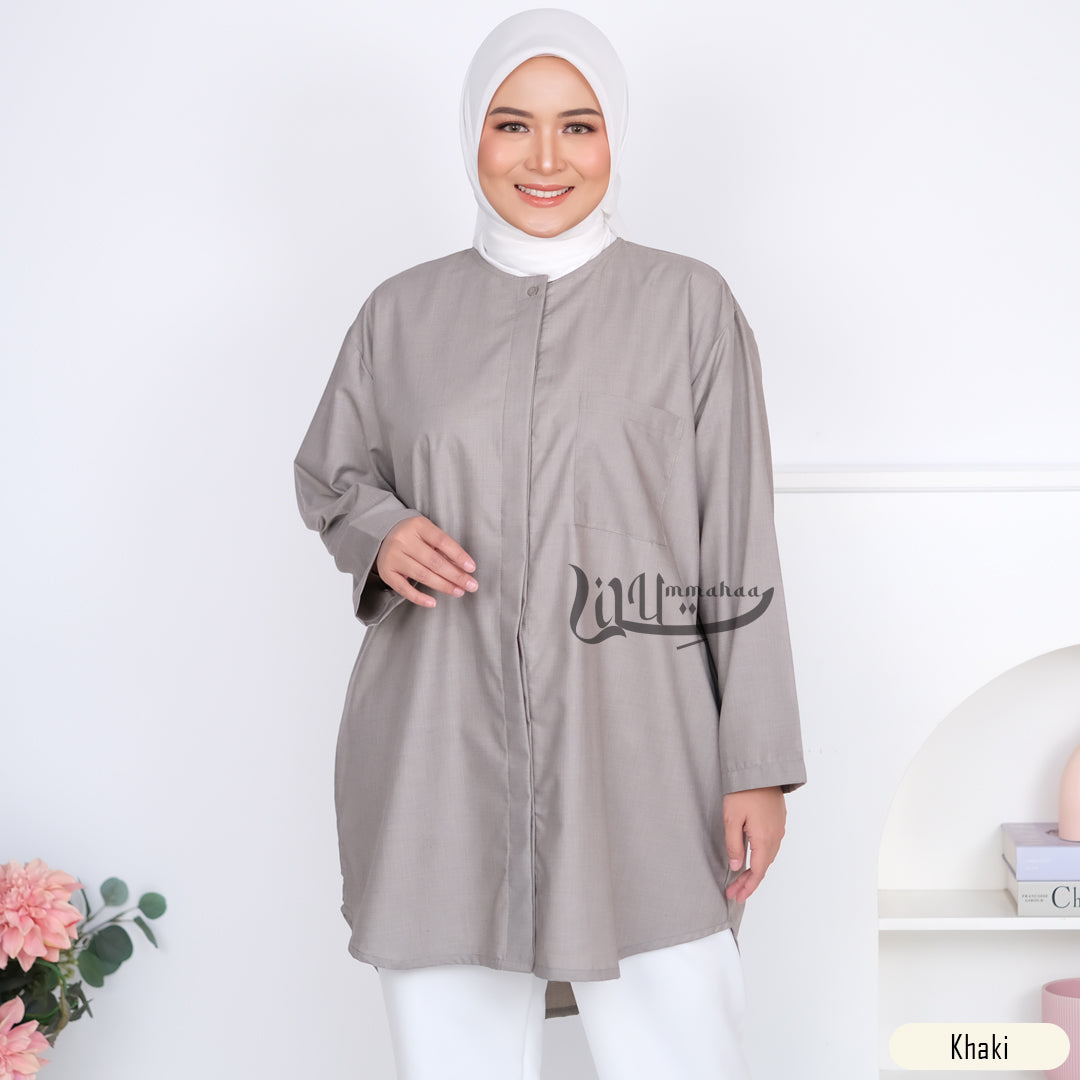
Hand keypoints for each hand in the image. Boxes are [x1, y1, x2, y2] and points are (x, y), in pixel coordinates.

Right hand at [374, 515, 478, 608]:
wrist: (381, 536)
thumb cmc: (412, 536)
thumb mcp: (427, 533)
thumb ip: (442, 547)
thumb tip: (463, 568)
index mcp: (417, 526)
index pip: (442, 541)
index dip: (458, 555)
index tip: (471, 568)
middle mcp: (403, 540)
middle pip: (434, 561)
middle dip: (455, 575)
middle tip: (471, 585)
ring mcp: (393, 556)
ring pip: (422, 574)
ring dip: (443, 586)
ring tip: (458, 591)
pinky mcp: (386, 572)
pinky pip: (404, 588)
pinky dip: (419, 597)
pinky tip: (432, 602)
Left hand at [722, 785, 786, 902]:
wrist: (762, 769)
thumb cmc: (744, 791)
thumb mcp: (732, 818)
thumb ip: (734, 844)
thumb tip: (737, 866)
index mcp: (764, 839)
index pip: (757, 871)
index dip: (747, 887)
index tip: (736, 897)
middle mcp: (776, 836)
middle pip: (764, 867)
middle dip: (749, 882)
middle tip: (734, 893)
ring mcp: (779, 828)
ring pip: (768, 857)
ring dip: (755, 870)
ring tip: (740, 879)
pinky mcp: (778, 820)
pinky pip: (771, 845)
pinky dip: (761, 857)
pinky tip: (751, 858)